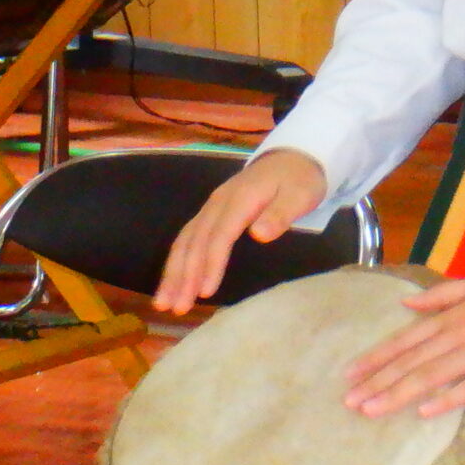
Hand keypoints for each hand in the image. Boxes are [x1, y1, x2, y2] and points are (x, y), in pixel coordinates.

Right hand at [153, 148, 328, 313]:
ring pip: (185, 241)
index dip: (211, 264)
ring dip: (173, 272)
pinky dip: (178, 262)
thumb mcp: (300, 194)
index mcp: (240, 199)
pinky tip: (173, 282)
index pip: (220, 236)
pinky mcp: (211, 214)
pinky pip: (188, 238)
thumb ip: (281, 214)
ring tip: (164, 303)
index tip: (206, 292)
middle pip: (195, 241)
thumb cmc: (299, 180)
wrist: (293, 157)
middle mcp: (218, 203)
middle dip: (183, 276)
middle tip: (174, 307)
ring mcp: (211, 208)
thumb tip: (260, 234)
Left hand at [345, 274, 464, 417]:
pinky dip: (446, 399)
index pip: (405, 340)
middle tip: (350, 402)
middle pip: (411, 362)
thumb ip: (439, 296)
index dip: (376, 358)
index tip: (350, 375)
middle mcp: (458, 335)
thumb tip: (406, 303)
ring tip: (373, 410)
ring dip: (400, 394)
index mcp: (450, 316)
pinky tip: (424, 412)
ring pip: (432, 377)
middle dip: (378, 382)